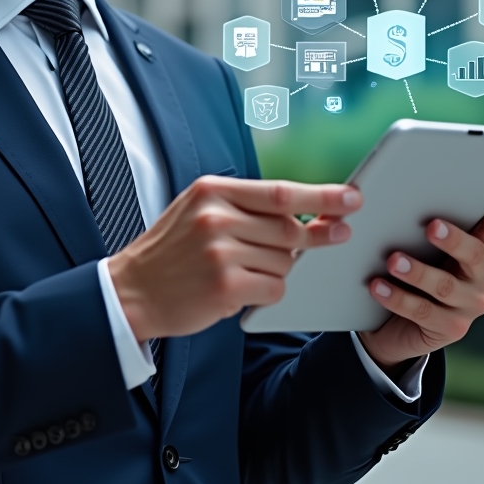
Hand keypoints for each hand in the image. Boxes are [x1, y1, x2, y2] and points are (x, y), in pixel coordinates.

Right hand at [108, 176, 359, 340]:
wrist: (131, 292)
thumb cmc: (172, 252)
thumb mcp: (199, 211)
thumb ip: (246, 207)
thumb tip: (307, 211)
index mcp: (212, 191)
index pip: (280, 191)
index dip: (323, 195)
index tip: (352, 197)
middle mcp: (216, 217)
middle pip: (290, 227)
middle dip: (317, 235)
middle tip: (337, 235)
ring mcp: (220, 252)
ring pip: (285, 261)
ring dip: (279, 269)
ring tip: (246, 271)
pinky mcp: (225, 287)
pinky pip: (275, 289)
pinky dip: (268, 292)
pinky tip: (242, 291)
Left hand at [358, 189, 483, 370]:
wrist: (394, 323)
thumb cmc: (410, 275)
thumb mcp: (417, 250)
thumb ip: (420, 228)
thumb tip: (406, 195)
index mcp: (476, 252)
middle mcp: (481, 279)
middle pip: (473, 256)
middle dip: (453, 240)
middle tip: (431, 226)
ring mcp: (469, 306)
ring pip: (445, 286)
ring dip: (418, 272)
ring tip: (394, 260)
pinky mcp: (452, 329)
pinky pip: (423, 312)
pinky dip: (398, 298)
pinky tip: (377, 286)